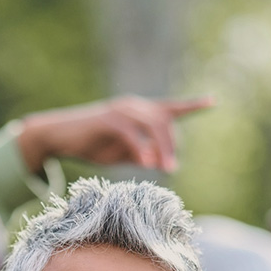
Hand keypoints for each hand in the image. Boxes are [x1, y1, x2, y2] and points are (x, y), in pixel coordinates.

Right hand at [17, 95, 213, 173]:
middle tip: (172, 168)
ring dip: (162, 148)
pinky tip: (146, 164)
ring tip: (166, 169)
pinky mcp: (108, 120)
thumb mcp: (119, 153)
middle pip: (164, 121)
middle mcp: (133, 106)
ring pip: (152, 125)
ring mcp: (121, 111)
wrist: (57, 136)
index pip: (169, 108)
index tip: (212, 101)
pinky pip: (132, 134)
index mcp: (138, 112)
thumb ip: (140, 154)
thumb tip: (158, 161)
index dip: (191, 105)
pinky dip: (141, 148)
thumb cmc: (88, 145)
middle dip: (172, 145)